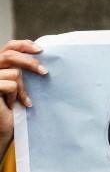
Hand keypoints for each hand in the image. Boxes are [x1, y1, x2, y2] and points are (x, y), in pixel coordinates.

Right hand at [0, 40, 43, 157]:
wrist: (3, 127)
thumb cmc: (13, 107)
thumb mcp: (20, 84)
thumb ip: (23, 70)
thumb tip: (42, 56)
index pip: (9, 46)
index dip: (24, 45)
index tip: (41, 50)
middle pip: (10, 55)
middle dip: (30, 62)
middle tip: (44, 72)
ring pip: (14, 73)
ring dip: (21, 88)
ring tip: (20, 99)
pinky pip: (10, 85)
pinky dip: (16, 95)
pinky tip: (14, 104)